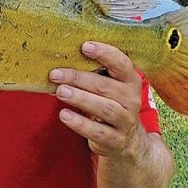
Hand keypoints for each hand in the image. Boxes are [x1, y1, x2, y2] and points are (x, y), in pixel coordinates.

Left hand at [49, 41, 144, 158]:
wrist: (128, 141)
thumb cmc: (110, 103)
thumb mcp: (109, 87)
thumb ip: (94, 74)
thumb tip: (61, 60)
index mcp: (130, 80)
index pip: (121, 63)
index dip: (105, 53)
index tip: (85, 46)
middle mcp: (131, 99)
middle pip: (105, 86)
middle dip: (78, 78)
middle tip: (55, 74)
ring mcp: (125, 121)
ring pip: (104, 108)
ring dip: (80, 98)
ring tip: (60, 91)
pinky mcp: (115, 140)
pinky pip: (97, 131)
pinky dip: (79, 123)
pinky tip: (64, 114)